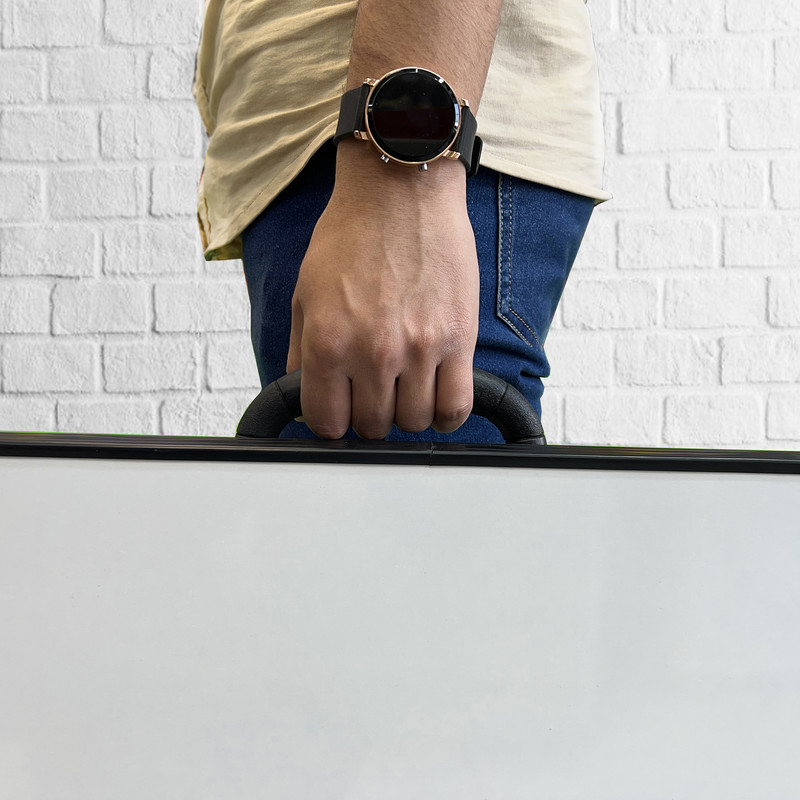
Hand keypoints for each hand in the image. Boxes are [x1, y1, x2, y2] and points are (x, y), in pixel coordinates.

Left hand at [286, 146, 478, 438]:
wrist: (401, 190)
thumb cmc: (353, 235)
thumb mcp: (306, 291)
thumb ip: (301, 350)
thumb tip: (302, 394)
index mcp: (327, 341)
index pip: (326, 421)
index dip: (331, 422)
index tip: (340, 413)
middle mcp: (372, 351)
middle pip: (372, 427)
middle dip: (370, 416)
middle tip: (374, 394)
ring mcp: (419, 348)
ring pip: (414, 422)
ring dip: (407, 414)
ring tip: (405, 390)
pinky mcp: (458, 339)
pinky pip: (455, 407)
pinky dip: (446, 416)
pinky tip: (437, 399)